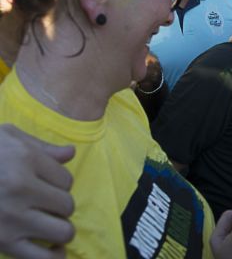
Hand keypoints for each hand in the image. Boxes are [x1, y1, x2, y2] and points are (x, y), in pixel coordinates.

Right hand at [0, 124, 74, 258]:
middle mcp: (21, 188)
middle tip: (44, 205)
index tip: (45, 184)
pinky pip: (42, 258)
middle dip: (59, 206)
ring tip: (47, 225)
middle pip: (67, 205)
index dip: (59, 183)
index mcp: (25, 160)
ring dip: (59, 230)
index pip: (66, 180)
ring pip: (63, 231)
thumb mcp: (6, 137)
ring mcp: (12, 218)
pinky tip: (52, 249)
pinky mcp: (1, 242)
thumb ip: (40, 146)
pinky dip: (52, 256)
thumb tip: (70, 154)